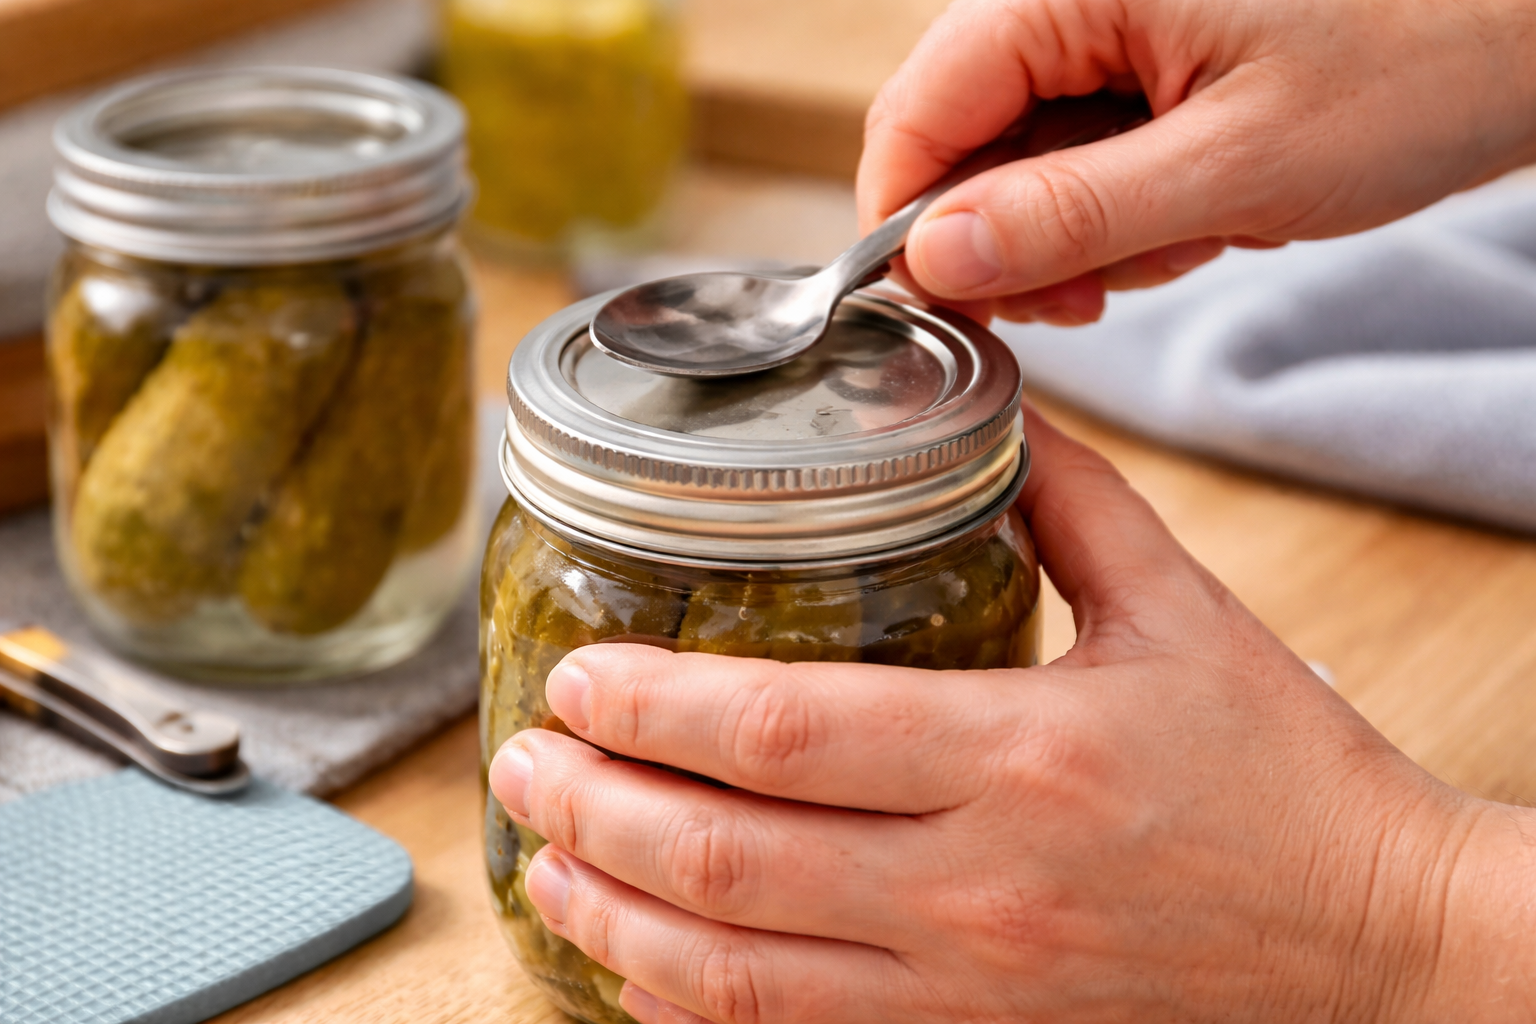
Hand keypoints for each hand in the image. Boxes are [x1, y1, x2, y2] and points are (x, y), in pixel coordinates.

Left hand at [488, 406, 1535, 1023]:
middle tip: (520, 756)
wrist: (1378, 943)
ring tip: (543, 862)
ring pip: (734, 973)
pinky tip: (641, 968)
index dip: (654, 703)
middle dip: (592, 807)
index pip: (781, 733)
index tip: (578, 670)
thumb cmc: (1285, 772)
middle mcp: (975, 885)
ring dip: (613, 919)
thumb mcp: (1184, 607)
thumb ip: (1071, 500)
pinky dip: (695, 1009)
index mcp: (1020, 755)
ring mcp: (967, 987)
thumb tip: (985, 419)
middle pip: (724, 859)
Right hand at [856, 0, 1535, 325]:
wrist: (1531, 36)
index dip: (907, 214)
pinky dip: (1123, 211)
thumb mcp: (1232, 166)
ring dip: (1078, 232)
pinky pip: (1083, 154)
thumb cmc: (1419, 65)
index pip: (924, 101)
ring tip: (1174, 245)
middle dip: (1011, 235)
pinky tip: (1191, 224)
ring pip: (1022, 156)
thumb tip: (935, 256)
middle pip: (965, 133)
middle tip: (1085, 297)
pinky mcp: (1150, 62)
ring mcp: (1115, 27)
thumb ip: (1068, 214)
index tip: (933, 305)